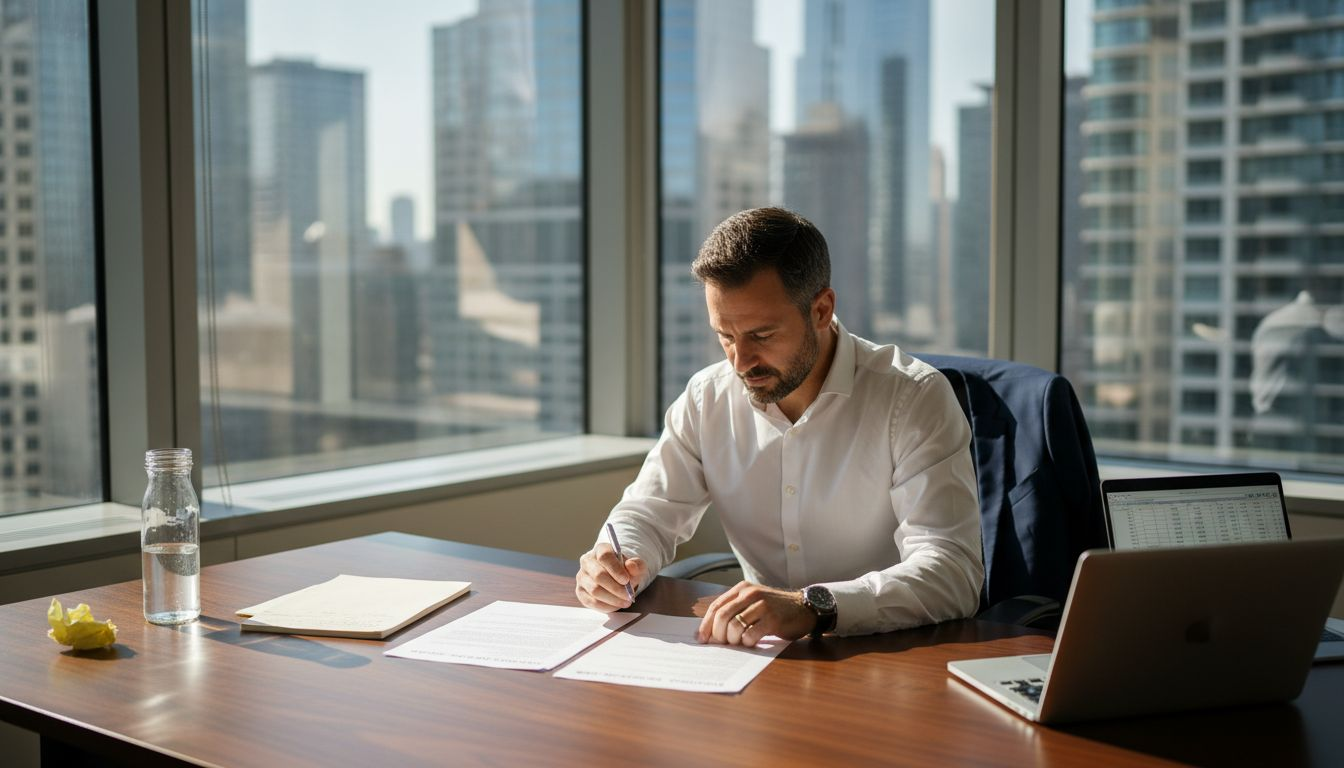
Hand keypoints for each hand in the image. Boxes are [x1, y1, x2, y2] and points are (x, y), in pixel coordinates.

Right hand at [575, 543, 644, 611]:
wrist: (617, 578)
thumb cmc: (626, 570)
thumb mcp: (636, 566)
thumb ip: (637, 565)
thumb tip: (631, 566)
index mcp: (600, 549)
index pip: (604, 556)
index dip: (615, 569)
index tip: (626, 580)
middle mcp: (587, 561)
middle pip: (598, 575)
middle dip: (615, 588)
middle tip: (628, 596)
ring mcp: (582, 577)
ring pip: (594, 590)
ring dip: (612, 599)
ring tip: (625, 602)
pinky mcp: (580, 591)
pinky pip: (591, 601)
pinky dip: (606, 606)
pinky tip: (616, 606)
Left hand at [697, 581, 815, 647]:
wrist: (804, 607)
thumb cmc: (775, 609)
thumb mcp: (753, 602)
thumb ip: (735, 610)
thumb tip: (712, 632)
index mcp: (742, 588)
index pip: (716, 606)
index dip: (706, 624)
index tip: (702, 639)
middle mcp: (750, 594)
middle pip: (722, 616)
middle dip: (718, 634)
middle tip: (721, 645)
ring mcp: (762, 605)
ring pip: (735, 626)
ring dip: (733, 640)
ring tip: (739, 643)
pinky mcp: (773, 619)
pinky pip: (751, 635)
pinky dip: (747, 643)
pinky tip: (752, 642)